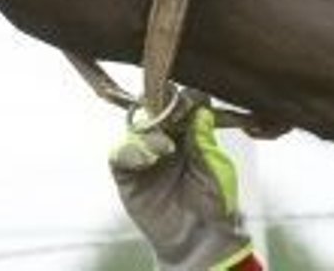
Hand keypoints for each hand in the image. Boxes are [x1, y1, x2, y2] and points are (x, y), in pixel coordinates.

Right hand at [109, 91, 253, 270]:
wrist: (200, 236)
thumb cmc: (214, 200)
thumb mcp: (215, 166)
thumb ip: (203, 139)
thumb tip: (199, 109)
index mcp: (190, 132)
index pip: (183, 102)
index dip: (185, 98)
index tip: (191, 100)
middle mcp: (166, 138)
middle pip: (154, 109)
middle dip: (162, 109)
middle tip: (173, 117)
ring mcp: (145, 155)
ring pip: (136, 128)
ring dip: (149, 133)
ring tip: (166, 149)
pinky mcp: (128, 176)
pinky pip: (119, 154)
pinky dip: (131, 151)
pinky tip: (149, 160)